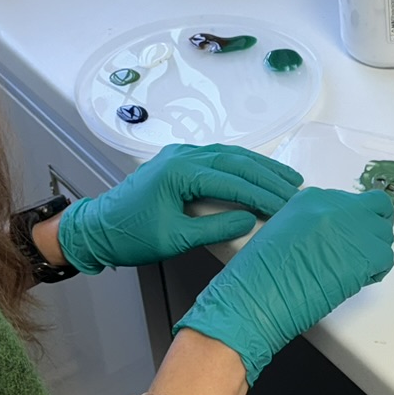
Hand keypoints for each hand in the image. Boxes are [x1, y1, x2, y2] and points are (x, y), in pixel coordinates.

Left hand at [55, 144, 302, 272]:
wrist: (98, 229)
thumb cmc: (130, 236)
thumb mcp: (175, 239)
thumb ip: (215, 228)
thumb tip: (249, 220)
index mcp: (180, 172)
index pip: (232, 180)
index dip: (262, 193)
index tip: (285, 205)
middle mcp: (182, 156)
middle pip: (236, 162)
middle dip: (269, 176)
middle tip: (296, 189)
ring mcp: (180, 155)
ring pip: (230, 155)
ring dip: (260, 167)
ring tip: (287, 178)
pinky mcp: (179, 161)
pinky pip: (219, 158)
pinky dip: (243, 165)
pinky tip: (259, 172)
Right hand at [174, 188, 393, 382]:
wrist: (258, 296)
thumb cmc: (260, 274)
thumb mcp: (282, 230)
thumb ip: (311, 223)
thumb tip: (331, 233)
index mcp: (312, 199)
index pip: (349, 200)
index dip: (352, 221)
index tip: (348, 236)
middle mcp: (336, 206)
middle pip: (376, 207)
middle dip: (373, 227)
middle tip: (363, 249)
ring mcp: (353, 228)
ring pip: (384, 235)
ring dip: (373, 252)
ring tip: (352, 270)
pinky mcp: (366, 254)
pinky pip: (385, 259)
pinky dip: (375, 272)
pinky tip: (354, 280)